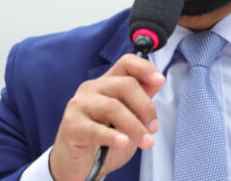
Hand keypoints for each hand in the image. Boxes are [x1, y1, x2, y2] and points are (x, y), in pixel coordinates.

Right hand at [49, 54, 164, 180]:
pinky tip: (123, 143)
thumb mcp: (129, 118)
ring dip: (134, 126)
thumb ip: (140, 100)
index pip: (126, 63)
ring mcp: (79, 105)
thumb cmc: (104, 141)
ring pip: (112, 107)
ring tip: (146, 142)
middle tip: (153, 128)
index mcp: (107, 83)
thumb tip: (157, 80)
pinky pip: (95, 128)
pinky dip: (112, 136)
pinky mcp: (71, 125)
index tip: (159, 80)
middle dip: (145, 107)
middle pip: (124, 85)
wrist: (79, 167)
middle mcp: (92, 89)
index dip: (145, 68)